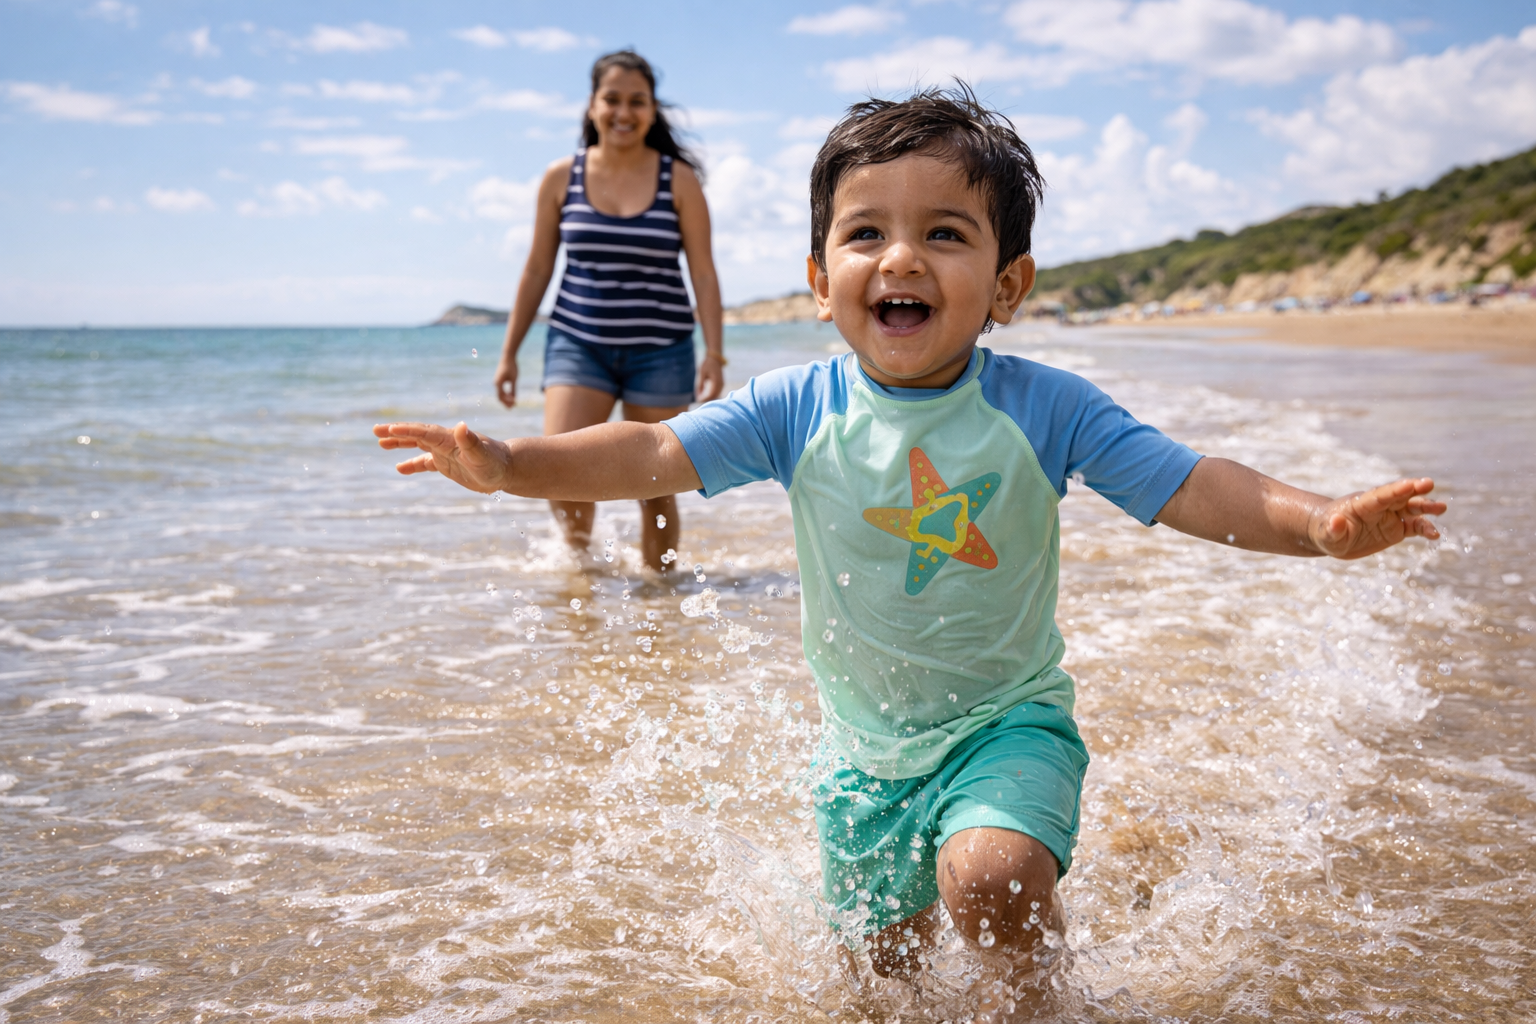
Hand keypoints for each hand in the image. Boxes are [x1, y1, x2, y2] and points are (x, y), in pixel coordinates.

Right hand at [373, 421, 510, 493]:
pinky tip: (400, 468)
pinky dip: (413, 464)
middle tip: (375, 430)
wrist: (507, 469)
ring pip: (418, 445)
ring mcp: (445, 452)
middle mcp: (445, 442)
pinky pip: (425, 462)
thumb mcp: (482, 455)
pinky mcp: (447, 464)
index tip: (389, 428)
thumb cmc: (496, 462)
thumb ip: (471, 441)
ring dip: (400, 443)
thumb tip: (461, 426)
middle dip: (396, 432)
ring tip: (380, 442)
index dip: (407, 431)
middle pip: (416, 434)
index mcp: (450, 438)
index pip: (425, 432)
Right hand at [494, 358, 517, 407]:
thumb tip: (514, 398)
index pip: (502, 396)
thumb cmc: (511, 367)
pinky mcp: (499, 380)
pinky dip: (506, 394)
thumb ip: (513, 388)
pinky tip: (512, 396)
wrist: (507, 356)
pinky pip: (502, 390)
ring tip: (513, 403)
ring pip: (501, 394)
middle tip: (513, 408)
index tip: (515, 403)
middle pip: (500, 397)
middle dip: (506, 403)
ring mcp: (497, 382)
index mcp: (498, 383)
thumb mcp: (514, 379)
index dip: (508, 402)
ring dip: (506, 399)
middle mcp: (496, 383)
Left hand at [696, 351, 725, 402]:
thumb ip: (700, 385)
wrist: (715, 358)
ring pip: (716, 395)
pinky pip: (717, 392)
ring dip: (709, 398)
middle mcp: (721, 384)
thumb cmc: (707, 365)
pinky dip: (711, 395)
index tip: (697, 399)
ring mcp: (722, 384)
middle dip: (706, 399)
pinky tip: (705, 394)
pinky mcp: (721, 384)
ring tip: (700, 397)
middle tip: (697, 399)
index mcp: (716, 382)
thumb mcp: (701, 374)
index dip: (704, 398)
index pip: (711, 394)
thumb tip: (697, 396)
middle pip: (714, 396)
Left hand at [1307, 477, 1445, 558]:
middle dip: (1413, 490)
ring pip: (1411, 509)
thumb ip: (1333, 529)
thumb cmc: (1326, 532)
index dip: (1395, 490)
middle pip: (1399, 496)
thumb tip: (1336, 522)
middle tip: (1428, 484)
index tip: (1410, 484)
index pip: (1380, 495)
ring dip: (1426, 507)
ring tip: (1441, 508)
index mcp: (1362, 504)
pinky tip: (1435, 534)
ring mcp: (1390, 516)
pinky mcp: (1396, 529)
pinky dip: (1425, 529)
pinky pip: (1414, 527)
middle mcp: (1379, 507)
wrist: (1331, 536)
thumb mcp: (1326, 534)